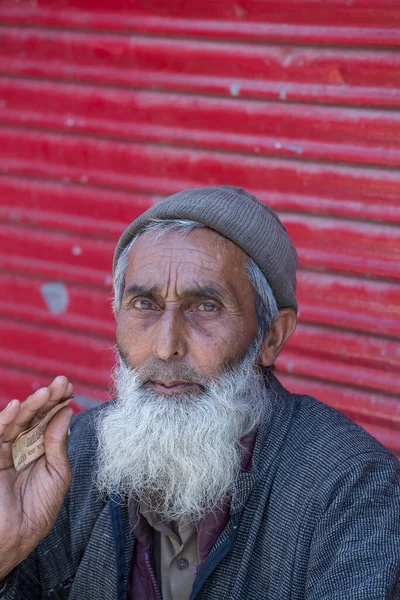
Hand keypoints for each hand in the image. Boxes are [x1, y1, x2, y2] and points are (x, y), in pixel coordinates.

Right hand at [0, 376, 73, 578]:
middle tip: (61, 382)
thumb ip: (58, 444)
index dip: (58, 403)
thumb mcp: (57, 475)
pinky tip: (16, 407)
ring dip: (31, 405)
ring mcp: (6, 451)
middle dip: (48, 398)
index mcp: (42, 451)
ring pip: (18, 422)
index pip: (50, 421)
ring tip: (46, 392)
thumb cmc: (38, 511)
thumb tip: (66, 412)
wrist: (13, 537)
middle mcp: (24, 447)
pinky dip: (5, 420)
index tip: (68, 387)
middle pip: (36, 417)